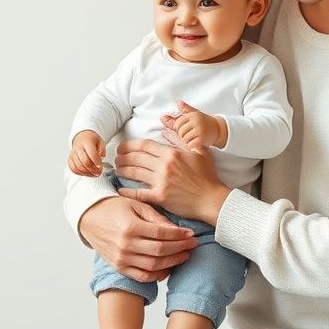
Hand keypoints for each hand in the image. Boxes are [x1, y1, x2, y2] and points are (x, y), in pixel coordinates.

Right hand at [69, 130, 105, 176]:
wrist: (81, 137)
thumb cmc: (91, 140)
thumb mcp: (100, 141)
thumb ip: (102, 149)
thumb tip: (102, 156)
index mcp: (86, 142)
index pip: (91, 153)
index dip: (96, 162)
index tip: (101, 166)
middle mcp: (78, 148)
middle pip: (85, 162)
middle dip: (93, 169)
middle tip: (99, 172)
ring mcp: (73, 154)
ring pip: (78, 167)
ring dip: (88, 173)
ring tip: (94, 174)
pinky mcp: (70, 159)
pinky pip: (73, 168)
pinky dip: (80, 173)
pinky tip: (87, 173)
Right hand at [78, 197, 197, 282]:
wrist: (89, 218)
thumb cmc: (113, 207)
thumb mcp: (135, 205)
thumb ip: (156, 218)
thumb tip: (177, 230)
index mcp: (130, 227)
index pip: (161, 234)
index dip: (179, 235)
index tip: (190, 234)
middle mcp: (125, 245)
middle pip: (160, 251)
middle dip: (180, 248)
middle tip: (193, 244)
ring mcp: (121, 258)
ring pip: (154, 266)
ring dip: (173, 262)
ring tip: (184, 255)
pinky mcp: (119, 267)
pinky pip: (142, 276)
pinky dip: (158, 275)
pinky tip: (168, 268)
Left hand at [114, 138, 231, 224]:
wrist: (212, 199)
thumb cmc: (207, 176)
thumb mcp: (199, 151)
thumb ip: (182, 139)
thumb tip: (167, 129)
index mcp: (172, 153)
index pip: (145, 145)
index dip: (130, 145)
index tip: (123, 147)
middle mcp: (164, 166)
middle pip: (136, 158)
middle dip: (123, 156)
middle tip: (116, 158)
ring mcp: (161, 182)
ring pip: (135, 173)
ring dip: (123, 170)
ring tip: (117, 169)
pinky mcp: (160, 197)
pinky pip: (139, 193)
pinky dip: (127, 191)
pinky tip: (120, 189)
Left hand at [162, 100, 225, 150]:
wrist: (219, 130)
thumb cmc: (205, 123)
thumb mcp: (194, 115)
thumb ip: (181, 114)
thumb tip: (165, 115)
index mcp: (193, 115)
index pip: (178, 123)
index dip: (179, 129)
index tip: (184, 130)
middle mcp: (196, 121)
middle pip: (180, 131)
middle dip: (182, 135)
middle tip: (189, 136)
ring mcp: (199, 130)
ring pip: (184, 138)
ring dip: (186, 141)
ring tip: (192, 140)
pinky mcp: (202, 140)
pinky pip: (190, 145)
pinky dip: (191, 146)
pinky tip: (195, 145)